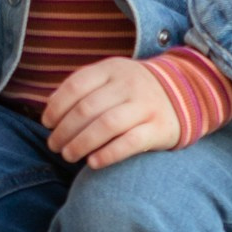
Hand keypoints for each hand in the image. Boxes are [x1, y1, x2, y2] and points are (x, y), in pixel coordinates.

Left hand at [43, 56, 179, 169]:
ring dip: (81, 143)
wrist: (184, 94)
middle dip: (64, 130)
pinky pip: (130, 143)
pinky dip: (108, 154)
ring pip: (107, 125)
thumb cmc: (133, 92)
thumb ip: (83, 89)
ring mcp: (146, 105)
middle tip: (54, 145)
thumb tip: (49, 108)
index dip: (57, 106)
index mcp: (112, 69)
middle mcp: (129, 84)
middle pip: (88, 108)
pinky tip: (92, 163)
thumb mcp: (110, 79)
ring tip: (68, 155)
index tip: (47, 123)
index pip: (76, 85)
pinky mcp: (159, 128)